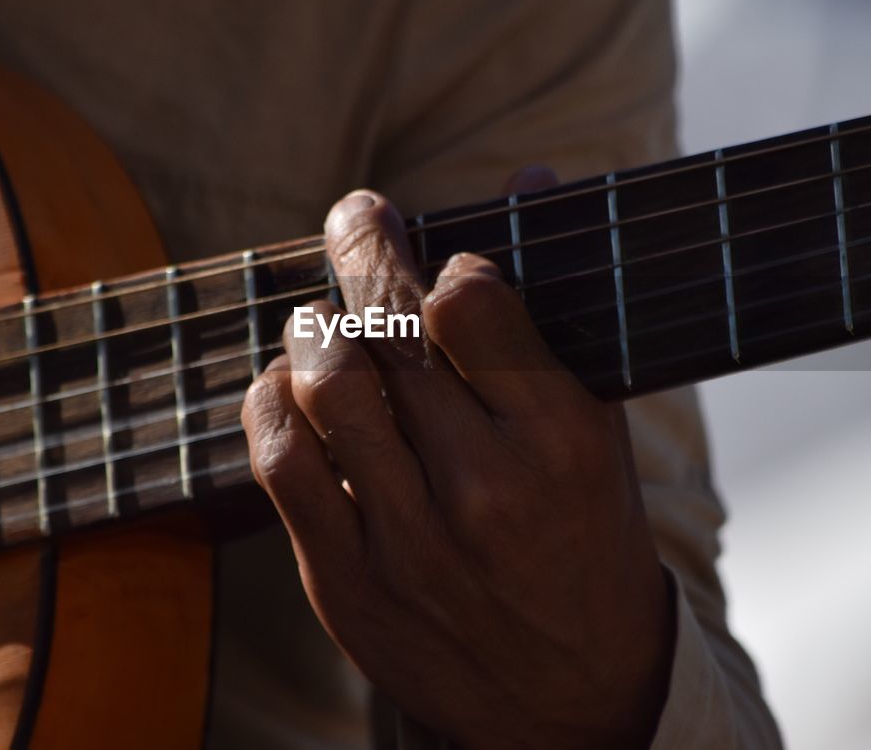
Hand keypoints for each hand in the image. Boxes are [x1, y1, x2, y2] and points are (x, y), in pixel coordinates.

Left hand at [241, 168, 673, 747]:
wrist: (572, 702)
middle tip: (358, 216)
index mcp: (559, 440)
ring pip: (325, 385)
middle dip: (364, 249)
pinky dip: (271, 402)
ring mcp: (407, 540)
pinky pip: (278, 464)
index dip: (446, 260)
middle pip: (388, 329)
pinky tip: (290, 386)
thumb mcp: (599, 432)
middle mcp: (483, 486)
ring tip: (325, 314)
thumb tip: (534, 172)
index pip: (469, 302)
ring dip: (315, 326)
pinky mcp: (345, 583)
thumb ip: (557, 306)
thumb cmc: (588, 545)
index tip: (444, 257)